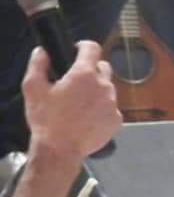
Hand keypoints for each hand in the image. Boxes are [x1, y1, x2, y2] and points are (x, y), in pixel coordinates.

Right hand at [22, 42, 120, 163]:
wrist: (60, 150)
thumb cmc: (45, 119)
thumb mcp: (33, 88)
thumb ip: (38, 65)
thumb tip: (43, 51)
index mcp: (84, 74)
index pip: (92, 48)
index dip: (84, 46)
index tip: (77, 50)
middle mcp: (104, 86)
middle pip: (103, 67)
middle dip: (91, 69)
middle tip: (75, 81)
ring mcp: (113, 103)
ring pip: (108, 89)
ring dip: (96, 90)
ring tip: (79, 103)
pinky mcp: (117, 120)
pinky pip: (111, 108)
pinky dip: (102, 109)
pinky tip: (87, 117)